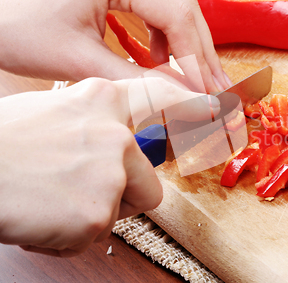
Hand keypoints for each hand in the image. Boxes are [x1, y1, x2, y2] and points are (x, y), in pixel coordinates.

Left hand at [0, 0, 230, 92]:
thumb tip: (185, 100)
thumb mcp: (81, 62)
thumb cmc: (20, 30)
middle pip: (185, 7)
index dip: (197, 60)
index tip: (209, 95)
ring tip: (196, 81)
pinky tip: (162, 60)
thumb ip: (138, 81)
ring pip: (176, 6)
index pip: (177, 16)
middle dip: (201, 54)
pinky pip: (158, 5)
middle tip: (218, 90)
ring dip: (188, 46)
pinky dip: (166, 36)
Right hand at [0, 76, 218, 256]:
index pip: (166, 99)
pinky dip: (69, 234)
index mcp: (103, 100)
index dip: (196, 109)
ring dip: (94, 212)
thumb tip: (128, 142)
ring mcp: (111, 171)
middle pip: (149, 180)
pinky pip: (95, 232)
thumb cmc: (5, 144)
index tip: (221, 113)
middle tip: (80, 188)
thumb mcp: (56, 111)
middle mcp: (116, 133)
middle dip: (123, 194)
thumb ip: (98, 122)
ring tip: (53, 199)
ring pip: (125, 208)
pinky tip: (44, 215)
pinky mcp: (98, 211)